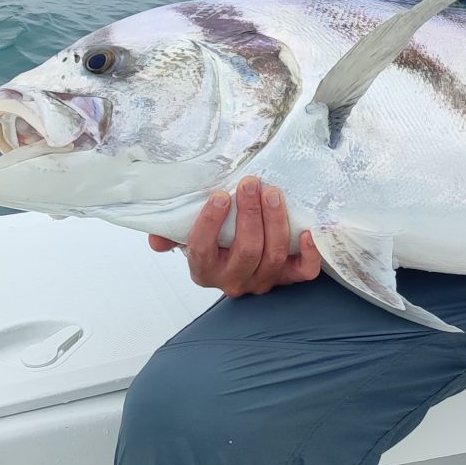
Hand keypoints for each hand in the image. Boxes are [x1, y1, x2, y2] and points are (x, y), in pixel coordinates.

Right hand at [148, 176, 321, 295]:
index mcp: (204, 270)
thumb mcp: (188, 233)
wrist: (239, 257)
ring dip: (275, 221)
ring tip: (272, 192)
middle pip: (247, 252)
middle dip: (251, 215)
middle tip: (251, 184)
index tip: (220, 196)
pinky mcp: (287, 277)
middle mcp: (233, 280)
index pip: (202, 251)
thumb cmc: (214, 238)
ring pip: (274, 256)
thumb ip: (172, 233)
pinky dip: (309, 254)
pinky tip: (307, 232)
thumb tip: (156, 238)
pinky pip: (303, 273)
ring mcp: (263, 280)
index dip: (210, 224)